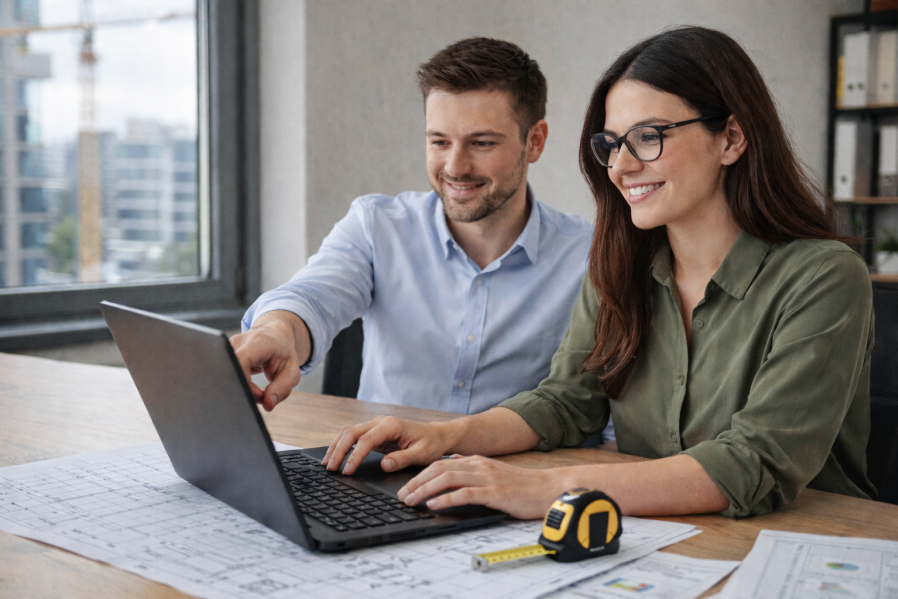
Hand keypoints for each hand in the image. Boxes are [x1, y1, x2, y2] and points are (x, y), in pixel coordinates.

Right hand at [230, 311, 309, 410]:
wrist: (275, 336)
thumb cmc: (283, 353)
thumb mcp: (291, 372)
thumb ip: (282, 389)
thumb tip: (267, 405)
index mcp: (258, 342)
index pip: (241, 360)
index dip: (244, 381)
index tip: (257, 394)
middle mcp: (239, 341)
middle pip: (231, 370)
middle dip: (244, 389)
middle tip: (261, 396)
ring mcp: (228, 347)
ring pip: (228, 375)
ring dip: (242, 388)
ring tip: (257, 390)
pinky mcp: (223, 355)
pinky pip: (228, 375)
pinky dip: (239, 385)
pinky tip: (250, 385)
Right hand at [323, 416, 457, 474]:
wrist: (436, 435)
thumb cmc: (431, 444)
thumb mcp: (422, 454)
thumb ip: (402, 459)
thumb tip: (384, 465)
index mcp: (391, 425)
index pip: (366, 440)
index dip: (354, 456)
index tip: (347, 471)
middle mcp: (380, 422)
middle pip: (351, 433)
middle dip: (339, 450)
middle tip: (330, 469)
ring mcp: (375, 426)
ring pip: (348, 432)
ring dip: (336, 447)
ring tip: (327, 464)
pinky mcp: (373, 433)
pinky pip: (353, 437)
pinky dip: (342, 445)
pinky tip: (335, 457)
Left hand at [396, 455, 564, 519]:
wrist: (548, 488)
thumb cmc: (522, 486)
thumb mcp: (493, 474)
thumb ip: (474, 472)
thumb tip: (453, 470)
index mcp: (476, 461)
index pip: (440, 464)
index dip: (420, 475)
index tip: (406, 487)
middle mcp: (479, 466)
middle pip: (438, 469)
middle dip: (416, 482)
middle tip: (402, 495)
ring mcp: (486, 478)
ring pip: (447, 479)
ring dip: (425, 490)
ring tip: (411, 501)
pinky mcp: (494, 493)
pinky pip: (464, 494)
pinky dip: (446, 499)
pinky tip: (434, 505)